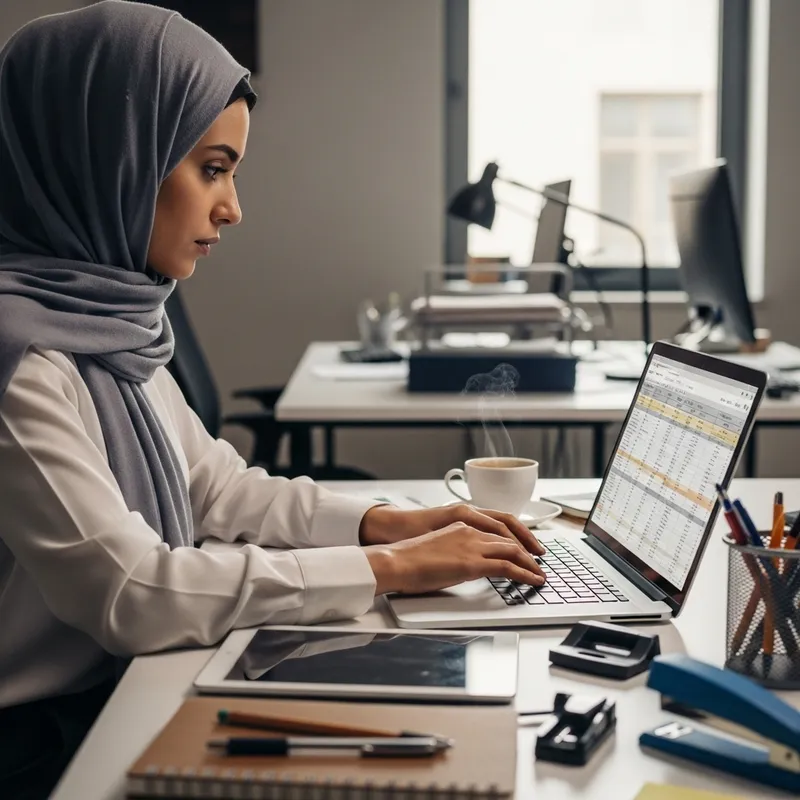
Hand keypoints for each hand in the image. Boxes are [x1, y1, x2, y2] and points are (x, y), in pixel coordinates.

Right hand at [363, 522, 546, 595]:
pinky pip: (507, 566)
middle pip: (509, 536)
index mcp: (461, 523)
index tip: (525, 546)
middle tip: (539, 560)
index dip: (515, 536)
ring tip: (540, 573)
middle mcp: (470, 529)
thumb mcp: (437, 547)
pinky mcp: (472, 563)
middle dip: (528, 548)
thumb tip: (461, 564)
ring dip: (530, 563)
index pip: (497, 526)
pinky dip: (525, 573)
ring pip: (512, 550)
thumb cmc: (408, 558)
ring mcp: (472, 545)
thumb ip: (454, 550)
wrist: (395, 561)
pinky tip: (533, 580)